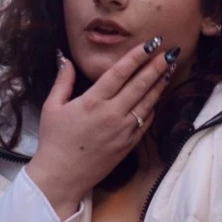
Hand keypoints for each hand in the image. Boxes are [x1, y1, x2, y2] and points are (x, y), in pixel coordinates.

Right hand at [25, 37, 177, 219]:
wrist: (61, 177)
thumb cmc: (54, 141)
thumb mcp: (51, 107)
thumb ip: (62, 81)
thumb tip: (65, 59)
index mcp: (92, 102)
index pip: (120, 73)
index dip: (137, 56)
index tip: (150, 43)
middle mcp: (112, 114)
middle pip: (140, 84)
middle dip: (156, 65)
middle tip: (170, 51)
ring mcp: (123, 130)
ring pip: (148, 102)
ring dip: (159, 84)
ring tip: (168, 68)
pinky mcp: (129, 144)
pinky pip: (146, 121)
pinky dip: (153, 107)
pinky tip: (157, 96)